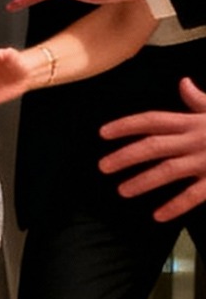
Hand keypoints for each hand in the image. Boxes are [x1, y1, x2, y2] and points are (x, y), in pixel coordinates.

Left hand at [100, 76, 205, 220]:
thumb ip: (198, 100)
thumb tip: (183, 83)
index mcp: (193, 122)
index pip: (152, 120)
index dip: (125, 126)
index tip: (102, 134)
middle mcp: (195, 139)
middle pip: (152, 146)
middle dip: (125, 156)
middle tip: (102, 167)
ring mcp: (205, 160)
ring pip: (168, 171)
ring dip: (143, 181)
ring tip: (122, 191)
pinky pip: (194, 195)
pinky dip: (175, 205)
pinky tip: (158, 215)